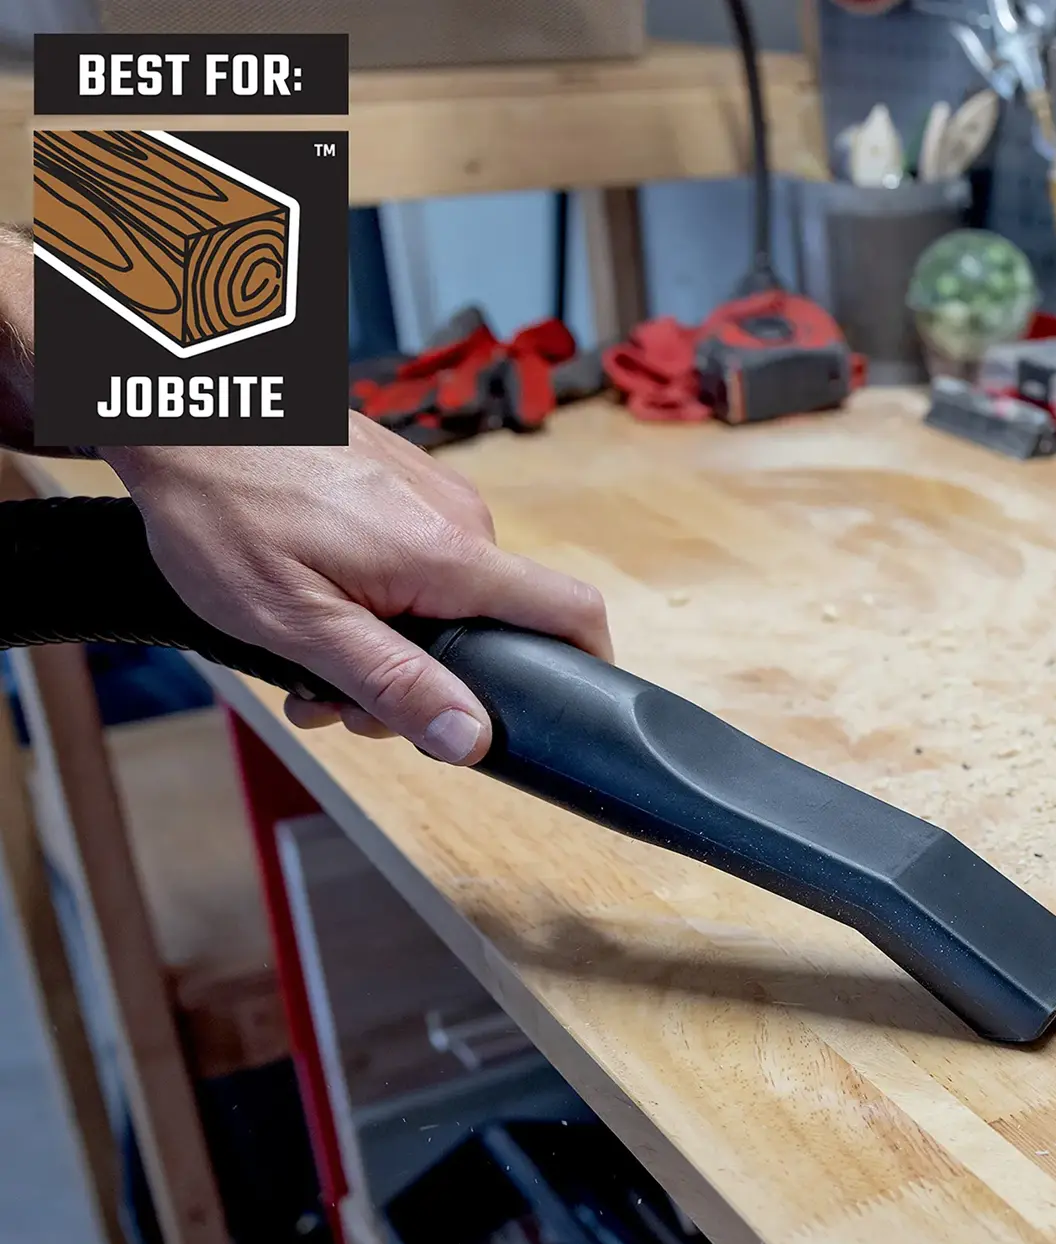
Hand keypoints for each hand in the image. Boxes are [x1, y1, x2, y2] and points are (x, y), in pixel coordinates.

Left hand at [102, 412, 611, 765]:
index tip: (568, 708)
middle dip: (424, 679)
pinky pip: (416, 555)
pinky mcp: (400, 478)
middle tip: (336, 701)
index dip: (586, 665)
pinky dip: (376, 593)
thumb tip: (471, 738)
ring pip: (444, 596)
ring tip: (304, 649)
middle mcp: (459, 517)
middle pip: (489, 625)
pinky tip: (314, 598)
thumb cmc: (223, 506)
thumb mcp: (298, 623)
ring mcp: (431, 492)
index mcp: (450, 557)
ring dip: (388, 640)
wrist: (177, 401)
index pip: (571, 611)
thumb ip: (393, 684)